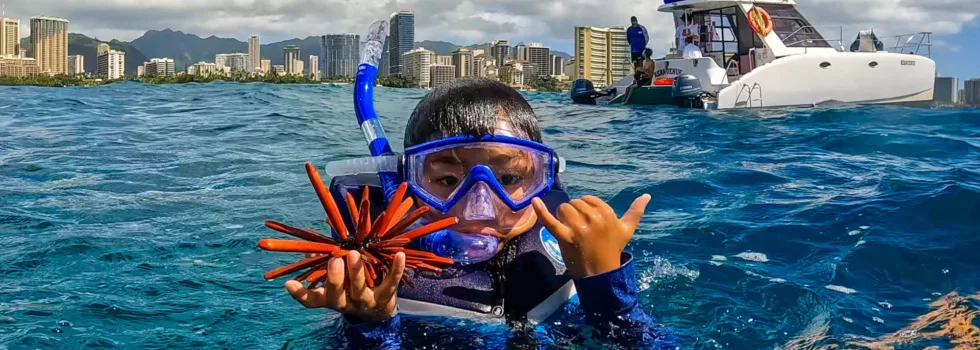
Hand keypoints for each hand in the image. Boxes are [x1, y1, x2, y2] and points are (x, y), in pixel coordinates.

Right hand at [285, 250, 405, 322]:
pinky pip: (390, 283)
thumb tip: (313, 249)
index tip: (289, 283)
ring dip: (356, 272)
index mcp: (330, 298)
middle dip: (334, 278)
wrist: (378, 310)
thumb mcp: (338, 279)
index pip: (311, 300)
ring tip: (353, 254)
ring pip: (359, 289)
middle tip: (334, 260)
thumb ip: (325, 263)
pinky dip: (395, 269)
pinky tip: (399, 255)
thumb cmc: (351, 286)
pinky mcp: (385, 297)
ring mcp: (365, 301)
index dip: (300, 294)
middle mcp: (345, 302)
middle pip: (336, 295)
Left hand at [532, 194, 650, 277]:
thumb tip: (647, 196)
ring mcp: (579, 228)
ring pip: (564, 209)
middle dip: (574, 214)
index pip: (588, 199)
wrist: (602, 273)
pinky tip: (534, 201)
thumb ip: (636, 212)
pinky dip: (541, 211)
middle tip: (580, 230)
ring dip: (563, 217)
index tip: (589, 223)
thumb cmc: (613, 249)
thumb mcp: (627, 230)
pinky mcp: (565, 237)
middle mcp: (594, 218)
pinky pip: (550, 221)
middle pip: (574, 204)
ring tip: (570, 230)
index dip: (585, 209)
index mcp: (607, 214)